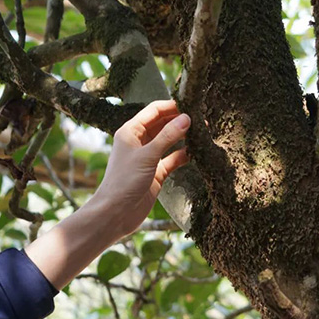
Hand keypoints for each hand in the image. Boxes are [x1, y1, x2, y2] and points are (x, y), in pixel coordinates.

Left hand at [25, 100, 190, 289]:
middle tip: (202, 118)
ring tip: (203, 132)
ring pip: (169, 141)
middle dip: (180, 120)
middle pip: (163, 124)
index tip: (192, 104)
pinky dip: (183, 154)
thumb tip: (187, 118)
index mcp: (131, 131)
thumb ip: (168, 137)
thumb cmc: (124, 182)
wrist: (115, 214)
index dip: (172, 106)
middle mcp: (139, 142)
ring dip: (184, 136)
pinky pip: (173, 158)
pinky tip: (196, 151)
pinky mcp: (156, 172)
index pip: (154, 111)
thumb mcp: (147, 156)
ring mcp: (148, 157)